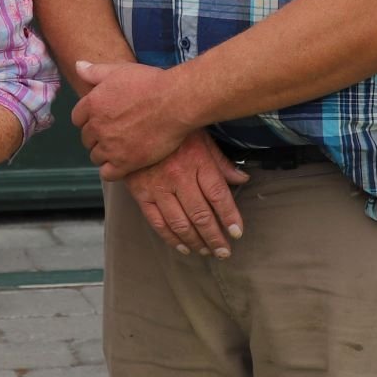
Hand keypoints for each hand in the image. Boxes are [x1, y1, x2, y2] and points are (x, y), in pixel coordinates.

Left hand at [70, 60, 197, 179]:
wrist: (175, 102)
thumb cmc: (150, 83)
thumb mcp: (119, 70)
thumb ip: (95, 71)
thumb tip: (77, 65)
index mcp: (93, 104)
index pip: (77, 118)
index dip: (88, 119)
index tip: (101, 120)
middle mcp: (97, 126)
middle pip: (86, 139)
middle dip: (96, 137)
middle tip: (114, 134)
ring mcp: (110, 146)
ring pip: (96, 156)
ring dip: (104, 154)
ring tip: (120, 149)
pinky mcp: (125, 162)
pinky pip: (108, 174)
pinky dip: (112, 171)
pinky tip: (123, 164)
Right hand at [124, 131, 250, 257]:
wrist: (134, 124)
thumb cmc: (173, 130)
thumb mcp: (202, 138)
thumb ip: (221, 162)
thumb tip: (243, 179)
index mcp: (197, 161)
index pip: (218, 195)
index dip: (230, 217)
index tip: (237, 232)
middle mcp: (178, 177)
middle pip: (201, 214)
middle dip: (215, 237)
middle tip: (224, 251)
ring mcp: (158, 187)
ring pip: (180, 223)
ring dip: (196, 241)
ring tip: (207, 251)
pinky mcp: (141, 193)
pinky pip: (157, 222)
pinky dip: (171, 238)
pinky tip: (183, 247)